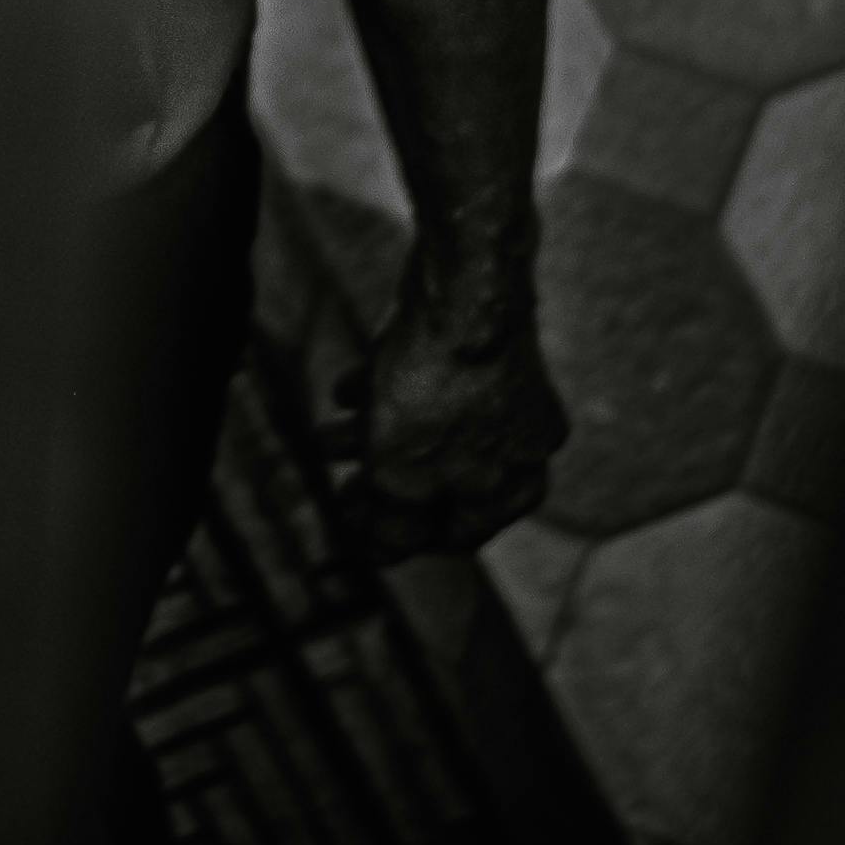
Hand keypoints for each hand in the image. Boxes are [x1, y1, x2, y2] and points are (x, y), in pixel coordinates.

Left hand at [331, 285, 566, 560]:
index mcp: (515, 486)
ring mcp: (504, 395)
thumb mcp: (401, 474)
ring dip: (371, 438)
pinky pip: (428, 381)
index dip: (403, 540)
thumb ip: (392, 519)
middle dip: (383, 486)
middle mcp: (520, 445)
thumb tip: (381, 552)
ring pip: (430, 429)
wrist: (461, 292)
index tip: (360, 534)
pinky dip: (385, 390)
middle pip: (442, 480)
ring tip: (324, 435)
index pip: (457, 534)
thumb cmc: (436, 391)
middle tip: (342, 488)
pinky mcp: (477, 348)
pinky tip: (344, 389)